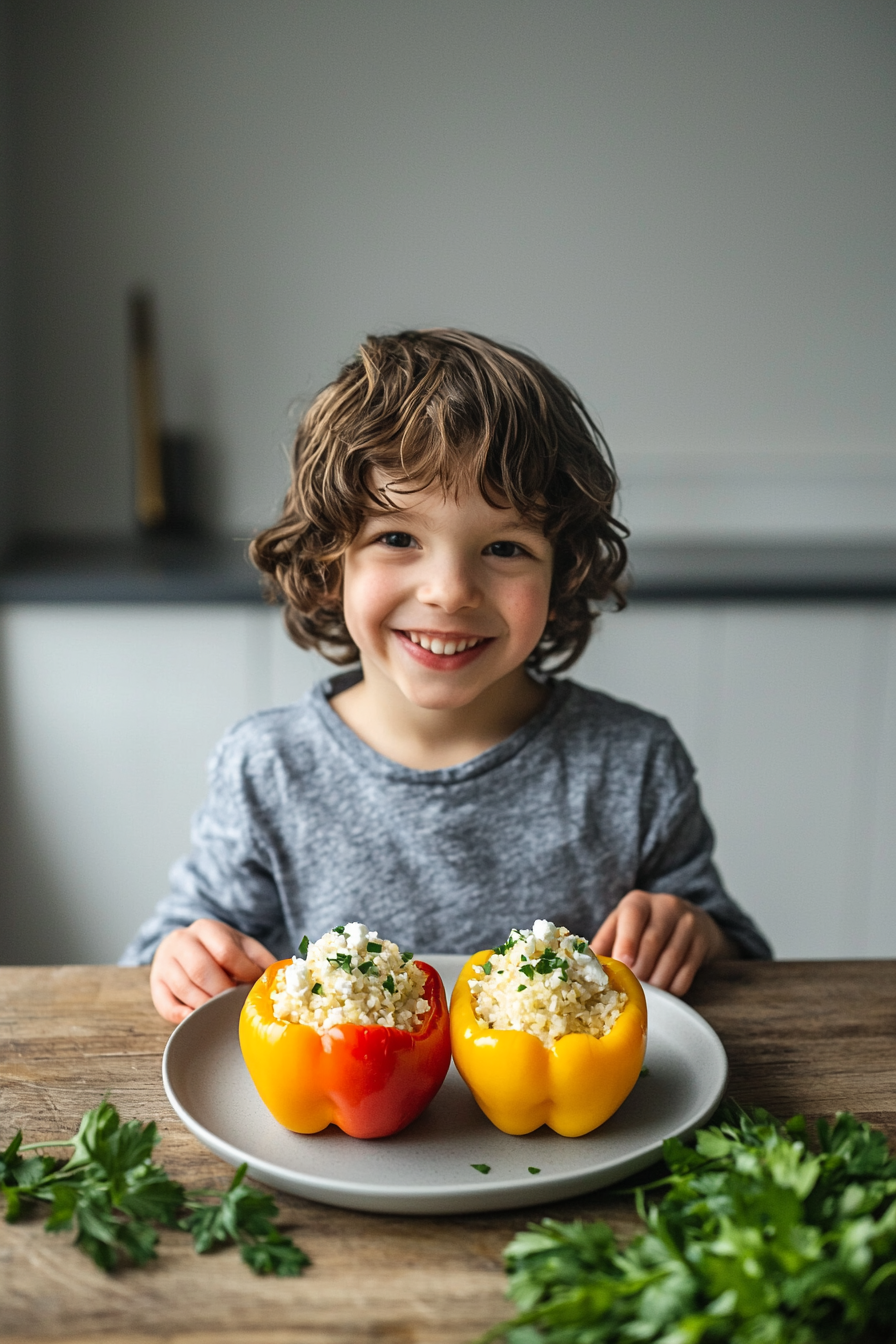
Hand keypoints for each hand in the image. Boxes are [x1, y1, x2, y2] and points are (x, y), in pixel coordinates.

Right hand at [150, 918, 275, 1023]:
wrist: (186, 945)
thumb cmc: (219, 949)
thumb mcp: (242, 946)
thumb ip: (260, 959)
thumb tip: (280, 976)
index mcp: (206, 928)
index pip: (225, 951)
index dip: (242, 971)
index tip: (253, 985)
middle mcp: (181, 941)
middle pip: (201, 970)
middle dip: (223, 992)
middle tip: (236, 1004)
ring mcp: (164, 963)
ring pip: (184, 988)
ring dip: (206, 1005)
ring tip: (221, 1013)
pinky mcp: (155, 985)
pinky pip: (166, 1005)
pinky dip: (184, 1015)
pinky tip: (198, 1018)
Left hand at [590, 890, 737, 996]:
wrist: (687, 919)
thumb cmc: (643, 927)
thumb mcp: (621, 925)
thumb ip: (605, 943)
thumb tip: (583, 966)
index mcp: (638, 902)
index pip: (633, 916)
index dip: (627, 940)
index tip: (622, 962)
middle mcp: (665, 906)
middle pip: (653, 940)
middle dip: (641, 968)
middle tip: (632, 987)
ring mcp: (688, 922)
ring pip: (672, 957)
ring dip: (657, 980)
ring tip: (647, 993)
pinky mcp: (703, 941)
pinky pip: (688, 969)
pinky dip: (675, 985)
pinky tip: (665, 990)